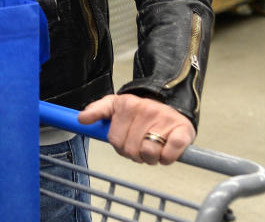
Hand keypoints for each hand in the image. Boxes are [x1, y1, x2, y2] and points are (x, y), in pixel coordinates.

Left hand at [78, 94, 194, 164]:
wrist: (170, 105)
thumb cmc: (139, 112)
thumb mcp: (115, 106)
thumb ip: (97, 111)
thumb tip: (81, 119)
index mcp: (127, 104)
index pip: (115, 140)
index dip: (120, 147)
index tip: (125, 142)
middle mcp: (146, 109)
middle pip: (131, 149)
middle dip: (135, 154)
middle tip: (141, 146)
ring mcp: (165, 119)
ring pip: (149, 153)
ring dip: (150, 158)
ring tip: (153, 148)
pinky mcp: (183, 131)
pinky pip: (169, 154)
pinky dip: (167, 158)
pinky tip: (165, 151)